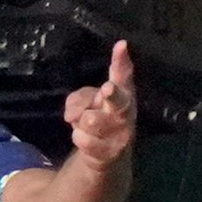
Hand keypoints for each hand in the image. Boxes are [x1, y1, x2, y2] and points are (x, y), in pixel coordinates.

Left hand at [64, 40, 135, 170]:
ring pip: (90, 119)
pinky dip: (78, 137)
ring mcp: (121, 134)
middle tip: (107, 89)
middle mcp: (126, 112)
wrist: (106, 156)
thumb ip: (80, 99)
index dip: (121, 61)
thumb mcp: (86, 102)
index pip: (123, 75)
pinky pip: (83, 139)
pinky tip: (85, 139)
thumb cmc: (97, 119)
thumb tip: (75, 114)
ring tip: (87, 126)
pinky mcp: (110, 153)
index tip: (121, 45)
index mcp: (123, 93)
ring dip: (82, 122)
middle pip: (118, 100)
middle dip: (112, 94)